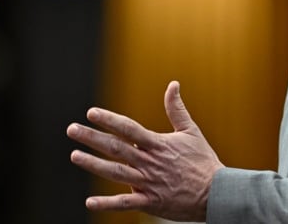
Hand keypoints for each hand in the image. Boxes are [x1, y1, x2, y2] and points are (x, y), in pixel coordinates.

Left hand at [66, 81, 222, 221]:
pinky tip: (89, 202)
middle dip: (93, 138)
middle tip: (72, 129)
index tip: (91, 113)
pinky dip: (107, 203)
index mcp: (158, 144)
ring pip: (116, 173)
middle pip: (116, 148)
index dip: (109, 120)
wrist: (216, 192)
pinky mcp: (150, 201)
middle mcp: (150, 162)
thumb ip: (177, 109)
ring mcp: (149, 182)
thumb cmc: (203, 160)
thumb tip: (173, 84)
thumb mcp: (191, 131)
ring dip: (93, 164)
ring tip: (74, 156)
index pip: (129, 129)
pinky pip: (125, 203)